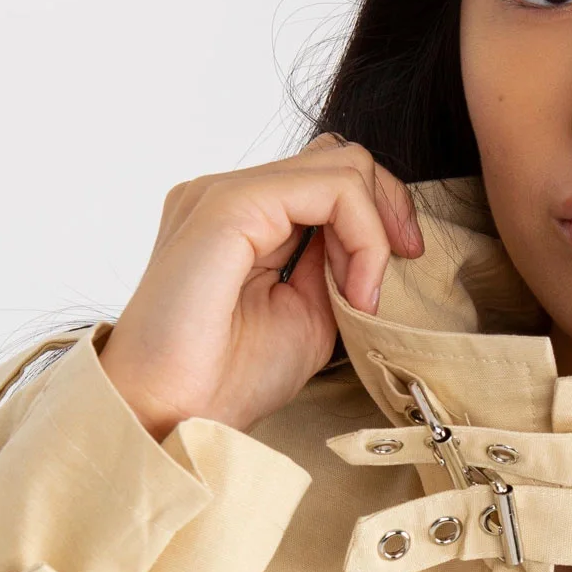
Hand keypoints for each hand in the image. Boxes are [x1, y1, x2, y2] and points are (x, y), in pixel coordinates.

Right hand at [98, 136, 422, 440]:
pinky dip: (362, 236)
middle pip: (340, 157)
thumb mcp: (309, 313)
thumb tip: (376, 238)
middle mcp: (227, 193)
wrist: (174, 414)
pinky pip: (330, 187)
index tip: (397, 271)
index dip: (378, 214)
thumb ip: (335, 266)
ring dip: (374, 230)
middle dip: (386, 211)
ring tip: (359, 296)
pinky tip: (352, 291)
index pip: (327, 174)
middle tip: (388, 279)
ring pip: (341, 165)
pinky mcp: (230, 205)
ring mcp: (224, 193)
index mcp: (240, 216)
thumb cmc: (228, 378)